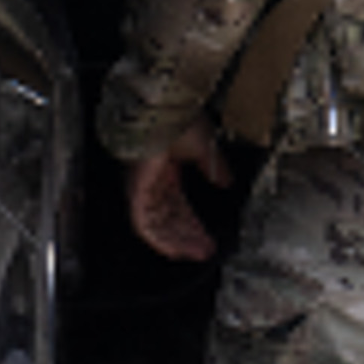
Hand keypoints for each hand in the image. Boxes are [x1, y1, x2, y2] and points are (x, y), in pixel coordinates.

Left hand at [124, 121, 230, 261]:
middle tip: (204, 250)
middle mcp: (153, 180)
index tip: (206, 238)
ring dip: (176, 241)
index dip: (192, 223)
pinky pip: (143, 222)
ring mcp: (143, 186)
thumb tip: (226, 182)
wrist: (162, 109)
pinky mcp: (137, 190)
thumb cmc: (178, 118)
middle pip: (169, 218)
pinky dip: (158, 238)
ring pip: (157, 224)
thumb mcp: (205, 147)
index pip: (178, 205)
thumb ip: (215, 168)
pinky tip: (172, 249)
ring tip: (195, 253)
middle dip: (187, 236)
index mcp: (167, 169)